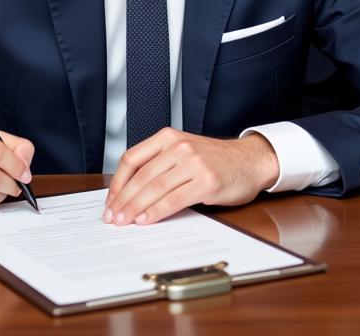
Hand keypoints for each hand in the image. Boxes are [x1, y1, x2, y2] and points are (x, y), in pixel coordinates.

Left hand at [103, 128, 278, 225]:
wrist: (249, 161)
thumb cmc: (214, 160)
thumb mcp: (183, 152)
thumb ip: (159, 164)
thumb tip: (128, 193)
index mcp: (168, 137)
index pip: (132, 158)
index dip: (117, 183)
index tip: (110, 201)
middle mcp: (179, 146)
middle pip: (141, 176)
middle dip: (123, 200)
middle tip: (112, 217)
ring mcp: (193, 162)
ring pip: (155, 188)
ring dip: (136, 208)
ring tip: (124, 222)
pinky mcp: (206, 181)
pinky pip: (174, 199)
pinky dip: (157, 212)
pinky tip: (146, 220)